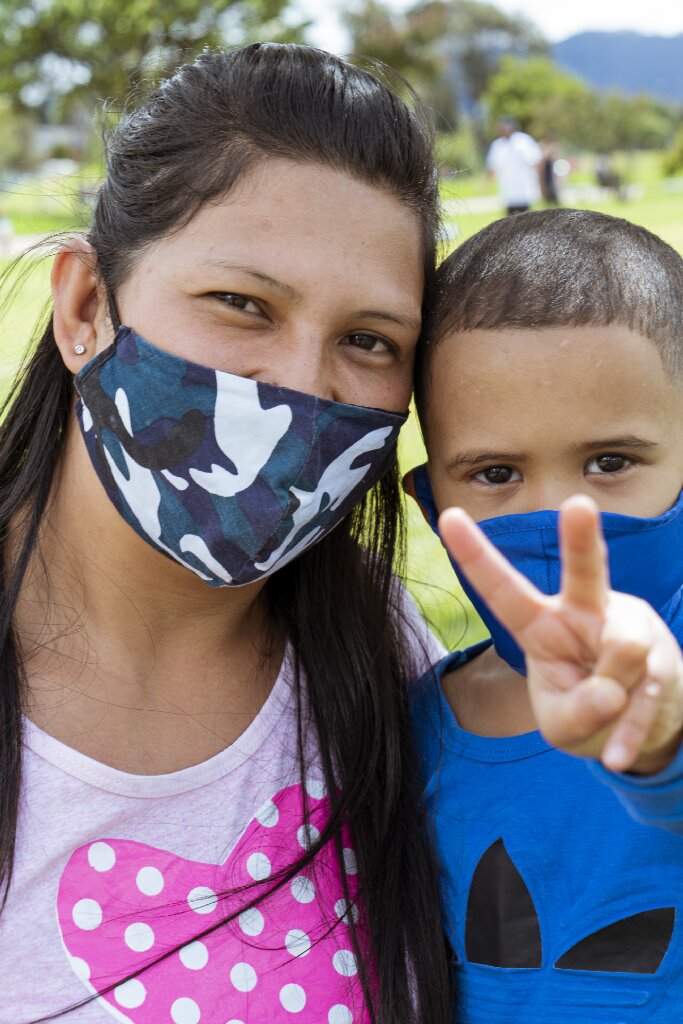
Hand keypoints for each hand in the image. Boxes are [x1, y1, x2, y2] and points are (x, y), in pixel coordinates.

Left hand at [439, 495, 682, 773]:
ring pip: (624, 651)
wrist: (642, 727)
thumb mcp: (564, 723)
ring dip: (612, 696)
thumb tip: (611, 693)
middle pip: (586, 572)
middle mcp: (588, 613)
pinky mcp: (663, 660)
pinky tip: (612, 754)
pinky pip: (647, 692)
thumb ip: (577, 712)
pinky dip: (628, 731)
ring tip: (605, 712)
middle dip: (581, 539)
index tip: (448, 517)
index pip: (504, 589)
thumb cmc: (588, 710)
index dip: (475, 556)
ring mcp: (630, 631)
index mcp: (544, 622)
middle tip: (579, 506)